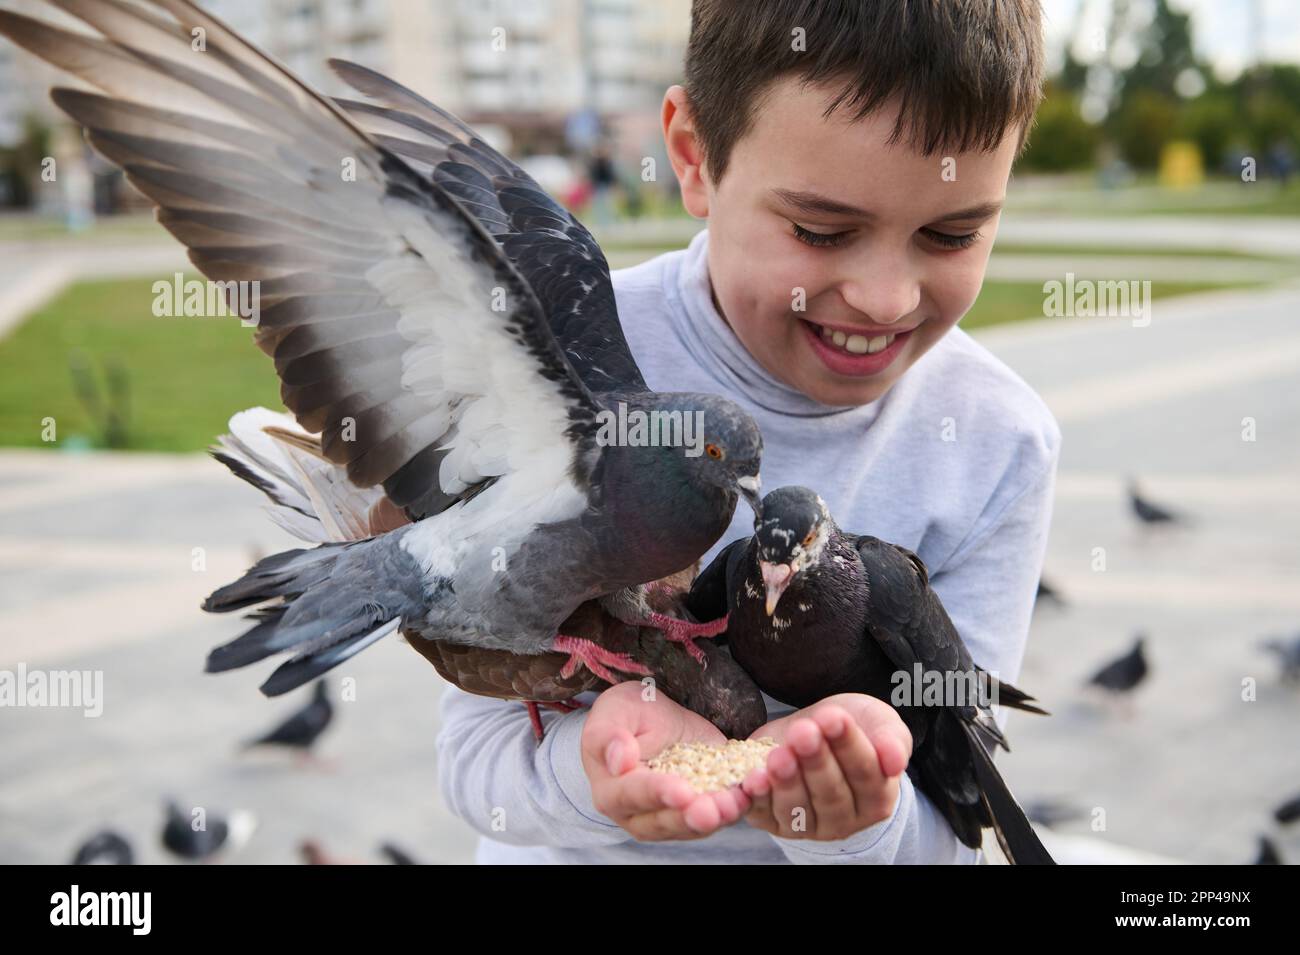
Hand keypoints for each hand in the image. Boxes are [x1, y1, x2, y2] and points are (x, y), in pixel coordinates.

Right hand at [581, 681, 751, 840]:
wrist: (657, 719)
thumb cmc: (629, 713)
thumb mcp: (615, 710)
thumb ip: (608, 735)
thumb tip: (617, 761)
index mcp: (611, 790)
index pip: (631, 795)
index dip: (656, 793)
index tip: (680, 790)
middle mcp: (638, 814)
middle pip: (664, 821)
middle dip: (691, 816)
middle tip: (712, 810)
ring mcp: (670, 817)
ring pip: (693, 825)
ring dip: (717, 817)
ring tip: (735, 804)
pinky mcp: (698, 811)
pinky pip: (716, 815)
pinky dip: (734, 807)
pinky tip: (749, 795)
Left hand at [741, 694, 911, 840]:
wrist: (813, 731)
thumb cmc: (850, 726)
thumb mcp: (877, 722)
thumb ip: (891, 739)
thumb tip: (895, 761)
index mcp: (876, 797)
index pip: (865, 774)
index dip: (849, 746)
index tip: (834, 717)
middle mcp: (844, 819)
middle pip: (831, 794)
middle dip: (815, 761)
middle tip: (804, 733)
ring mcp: (808, 824)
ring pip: (798, 808)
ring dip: (787, 782)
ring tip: (779, 756)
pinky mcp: (774, 821)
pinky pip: (764, 814)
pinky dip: (757, 799)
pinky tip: (752, 781)